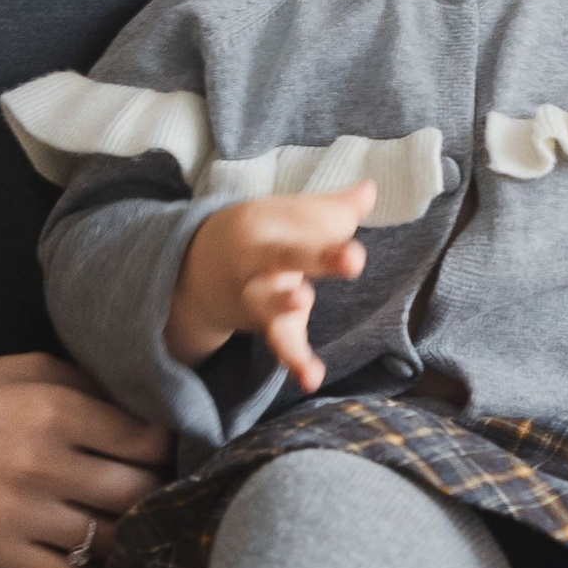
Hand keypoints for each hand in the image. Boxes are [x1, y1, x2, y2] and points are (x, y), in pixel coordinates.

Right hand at [0, 351, 171, 567]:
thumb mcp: (34, 370)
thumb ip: (93, 385)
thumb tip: (153, 410)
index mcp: (55, 412)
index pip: (145, 441)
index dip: (167, 445)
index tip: (167, 448)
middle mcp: (41, 466)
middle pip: (135, 493)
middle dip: (156, 490)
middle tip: (156, 486)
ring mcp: (19, 516)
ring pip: (110, 541)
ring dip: (128, 531)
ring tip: (127, 518)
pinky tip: (94, 551)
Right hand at [167, 184, 376, 394]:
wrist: (195, 270)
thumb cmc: (259, 237)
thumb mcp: (284, 216)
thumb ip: (330, 208)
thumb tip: (371, 190)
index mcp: (264, 223)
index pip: (305, 218)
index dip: (334, 219)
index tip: (360, 209)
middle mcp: (256, 259)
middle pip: (286, 254)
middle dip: (319, 256)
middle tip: (354, 257)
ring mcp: (257, 296)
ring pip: (270, 304)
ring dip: (284, 304)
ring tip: (303, 302)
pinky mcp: (267, 327)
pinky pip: (282, 345)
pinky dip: (295, 362)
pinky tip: (311, 377)